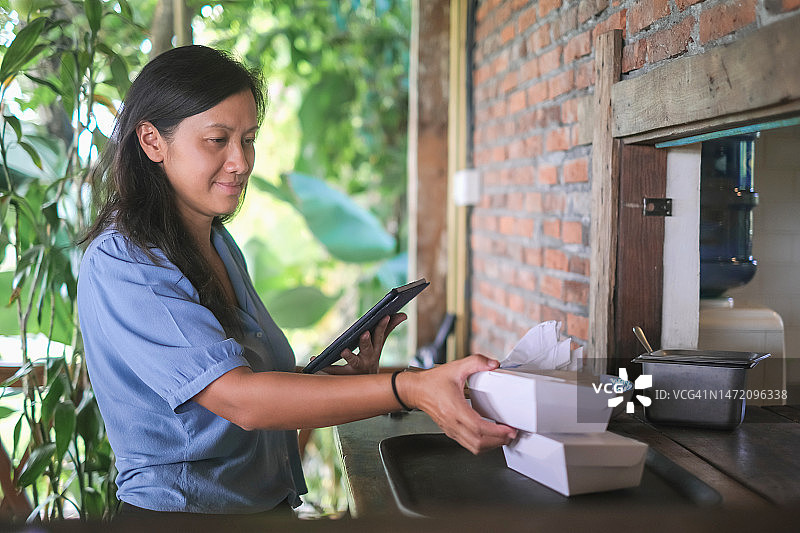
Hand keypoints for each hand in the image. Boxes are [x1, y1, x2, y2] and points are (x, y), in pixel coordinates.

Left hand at [320, 313, 406, 374]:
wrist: (368, 387)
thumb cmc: (371, 359)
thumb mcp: (380, 344)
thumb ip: (390, 328)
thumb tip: (403, 314)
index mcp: (376, 349)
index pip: (380, 335)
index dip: (383, 326)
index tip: (385, 315)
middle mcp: (368, 359)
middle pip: (368, 348)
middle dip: (366, 341)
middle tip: (363, 333)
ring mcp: (357, 368)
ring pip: (354, 362)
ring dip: (350, 356)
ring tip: (343, 350)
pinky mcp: (344, 375)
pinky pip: (334, 370)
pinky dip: (324, 365)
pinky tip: (314, 359)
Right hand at [399, 355, 517, 453]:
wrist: (416, 390)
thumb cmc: (433, 382)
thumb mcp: (456, 367)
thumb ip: (476, 362)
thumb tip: (493, 364)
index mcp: (455, 409)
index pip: (479, 428)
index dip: (497, 432)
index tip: (509, 429)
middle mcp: (453, 423)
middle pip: (479, 442)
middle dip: (499, 441)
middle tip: (512, 434)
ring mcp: (452, 430)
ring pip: (474, 447)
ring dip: (491, 445)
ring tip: (504, 437)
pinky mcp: (451, 432)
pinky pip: (469, 444)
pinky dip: (482, 445)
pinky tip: (490, 437)